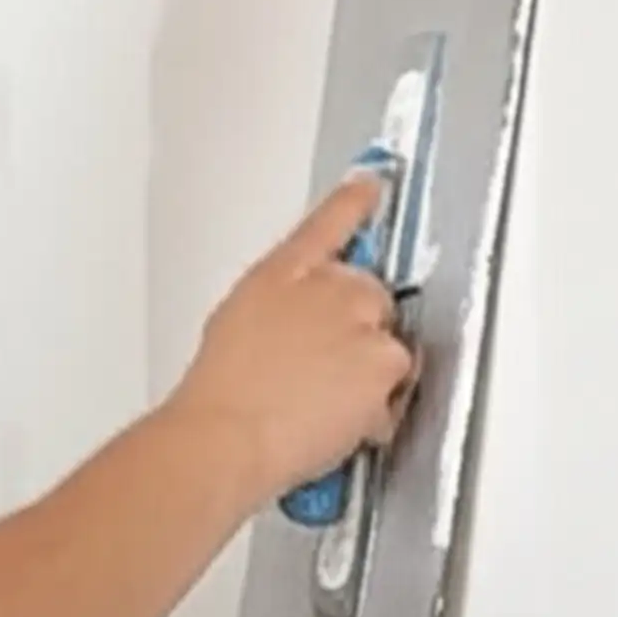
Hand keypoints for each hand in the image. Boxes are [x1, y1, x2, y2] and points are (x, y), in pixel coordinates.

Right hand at [165, 171, 418, 500]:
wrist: (228, 432)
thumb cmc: (221, 391)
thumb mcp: (236, 327)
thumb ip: (278, 310)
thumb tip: (295, 325)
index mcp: (280, 274)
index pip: (327, 223)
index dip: (354, 202)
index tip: (372, 184)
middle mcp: (327, 287)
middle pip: (371, 296)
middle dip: (359, 332)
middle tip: (324, 373)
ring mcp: (360, 320)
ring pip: (387, 348)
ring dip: (366, 376)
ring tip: (322, 406)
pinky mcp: (385, 358)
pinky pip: (396, 390)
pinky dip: (376, 413)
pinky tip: (338, 424)